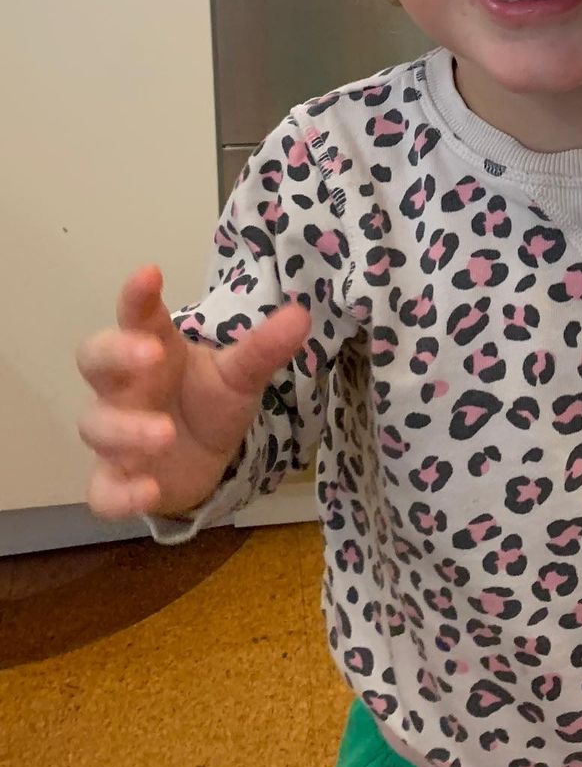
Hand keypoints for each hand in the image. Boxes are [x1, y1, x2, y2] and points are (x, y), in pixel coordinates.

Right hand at [76, 265, 309, 518]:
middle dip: (117, 354)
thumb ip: (263, 347)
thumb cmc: (209, 401)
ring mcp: (115, 434)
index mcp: (153, 349)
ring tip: (165, 434)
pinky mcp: (116, 480)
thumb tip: (301, 314)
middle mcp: (125, 388)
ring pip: (97, 425)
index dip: (136, 295)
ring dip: (126, 429)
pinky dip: (121, 494)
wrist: (203, 460)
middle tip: (151, 354)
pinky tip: (149, 491)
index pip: (136, 315)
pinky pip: (103, 490)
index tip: (149, 272)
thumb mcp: (240, 375)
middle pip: (96, 359)